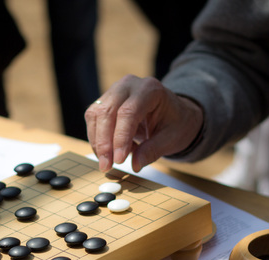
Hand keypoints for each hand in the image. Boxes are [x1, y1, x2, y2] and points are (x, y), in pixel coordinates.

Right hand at [85, 74, 202, 171]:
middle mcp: (129, 85)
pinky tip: (110, 152)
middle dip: (104, 142)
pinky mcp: (105, 101)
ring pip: (95, 114)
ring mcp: (114, 90)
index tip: (119, 160)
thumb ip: (152, 151)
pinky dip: (97, 139)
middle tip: (106, 166)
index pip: (128, 112)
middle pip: (107, 111)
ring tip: (108, 162)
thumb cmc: (175, 123)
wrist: (174, 113)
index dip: (120, 137)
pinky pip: (93, 119)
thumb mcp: (171, 139)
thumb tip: (134, 165)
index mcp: (150, 89)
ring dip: (98, 142)